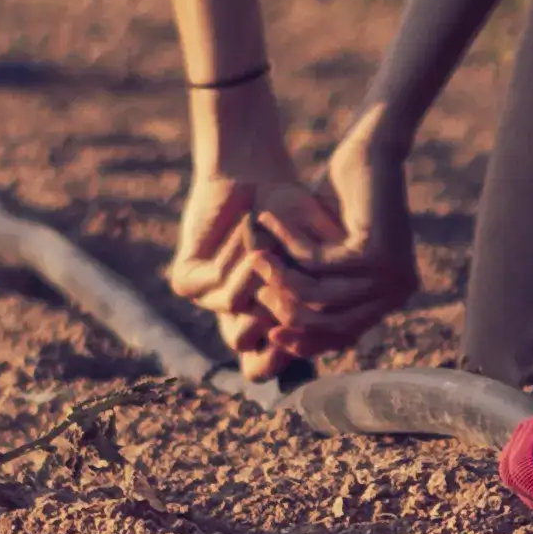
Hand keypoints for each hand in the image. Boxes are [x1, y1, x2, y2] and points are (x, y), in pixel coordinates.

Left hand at [167, 158, 347, 375]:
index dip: (292, 343)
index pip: (268, 362)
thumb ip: (324, 292)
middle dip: (277, 297)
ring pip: (240, 307)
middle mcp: (233, 315)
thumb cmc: (289, 208)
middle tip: (284, 257)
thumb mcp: (316, 250)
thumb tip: (348, 338)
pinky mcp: (184, 281)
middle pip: (251, 342)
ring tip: (264, 231)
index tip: (313, 298)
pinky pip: (219, 282)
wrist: (250, 171)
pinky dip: (238, 252)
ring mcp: (207, 299)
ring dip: (257, 267)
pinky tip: (246, 222)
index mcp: (265, 317)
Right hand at [267, 115, 424, 358]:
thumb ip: (311, 292)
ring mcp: (390, 275)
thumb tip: (279, 338)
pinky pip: (315, 261)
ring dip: (277, 273)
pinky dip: (287, 242)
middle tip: (253, 287)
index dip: (303, 340)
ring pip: (316, 294)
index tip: (269, 332)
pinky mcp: (375, 253)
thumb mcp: (325, 254)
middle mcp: (397, 293)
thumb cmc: (345, 200)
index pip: (340, 336)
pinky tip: (268, 221)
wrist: (374, 149)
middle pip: (327, 323)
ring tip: (253, 253)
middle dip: (284, 307)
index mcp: (389, 299)